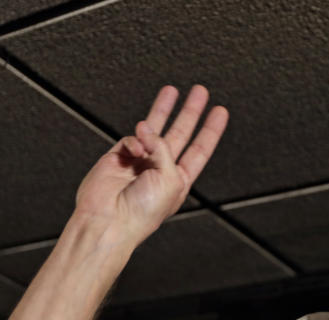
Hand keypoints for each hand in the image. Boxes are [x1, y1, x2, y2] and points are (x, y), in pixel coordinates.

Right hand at [75, 85, 228, 242]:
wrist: (109, 221)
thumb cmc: (142, 211)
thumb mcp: (170, 179)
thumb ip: (164, 148)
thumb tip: (146, 127)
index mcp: (179, 180)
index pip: (200, 150)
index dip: (210, 130)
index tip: (219, 111)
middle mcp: (160, 170)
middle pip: (180, 134)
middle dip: (190, 112)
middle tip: (200, 92)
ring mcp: (139, 162)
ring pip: (154, 129)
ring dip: (163, 109)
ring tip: (172, 90)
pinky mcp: (117, 157)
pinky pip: (131, 138)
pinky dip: (135, 140)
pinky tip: (136, 149)